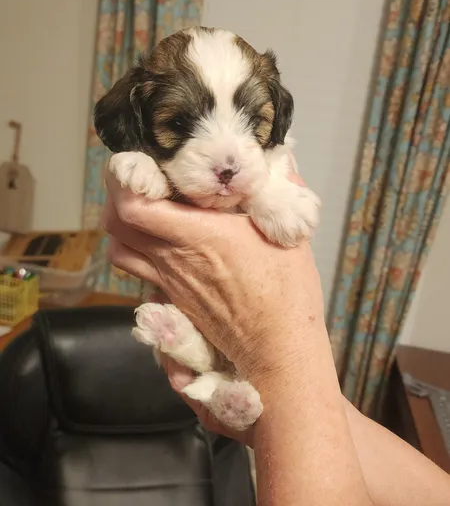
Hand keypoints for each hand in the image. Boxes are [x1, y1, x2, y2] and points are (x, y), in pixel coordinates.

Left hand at [102, 167, 324, 384]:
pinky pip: (140, 273)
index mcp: (196, 235)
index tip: (139, 165)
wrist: (277, 348)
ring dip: (124, 229)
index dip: (124, 182)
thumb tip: (279, 157)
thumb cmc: (286, 292)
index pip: (134, 207)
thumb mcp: (288, 233)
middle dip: (118, 199)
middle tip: (139, 181)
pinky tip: (164, 245)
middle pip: (117, 226)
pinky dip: (139, 255)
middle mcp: (173, 259)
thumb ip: (280, 189)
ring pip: (121, 251)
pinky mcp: (173, 300)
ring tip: (145, 211)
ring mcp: (169, 282)